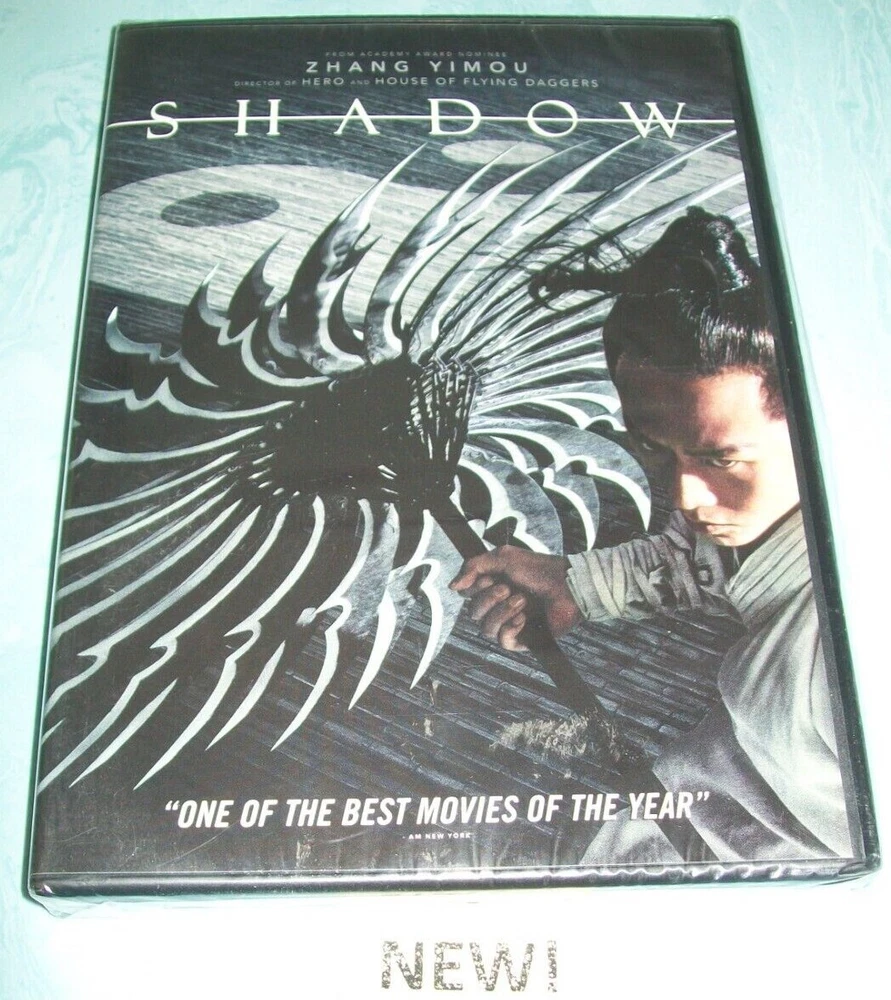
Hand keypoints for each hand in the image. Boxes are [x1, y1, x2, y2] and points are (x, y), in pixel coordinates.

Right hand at [450, 546, 580, 650]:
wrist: (567, 585)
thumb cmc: (539, 569)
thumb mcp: (502, 557)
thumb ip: (473, 566)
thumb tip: (453, 587)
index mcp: (492, 587)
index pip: (466, 595)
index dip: (474, 587)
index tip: (490, 577)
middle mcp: (498, 606)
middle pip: (472, 613)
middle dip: (489, 599)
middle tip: (510, 588)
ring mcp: (510, 623)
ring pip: (485, 629)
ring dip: (502, 612)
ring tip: (522, 600)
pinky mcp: (523, 639)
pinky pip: (502, 641)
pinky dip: (511, 627)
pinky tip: (524, 618)